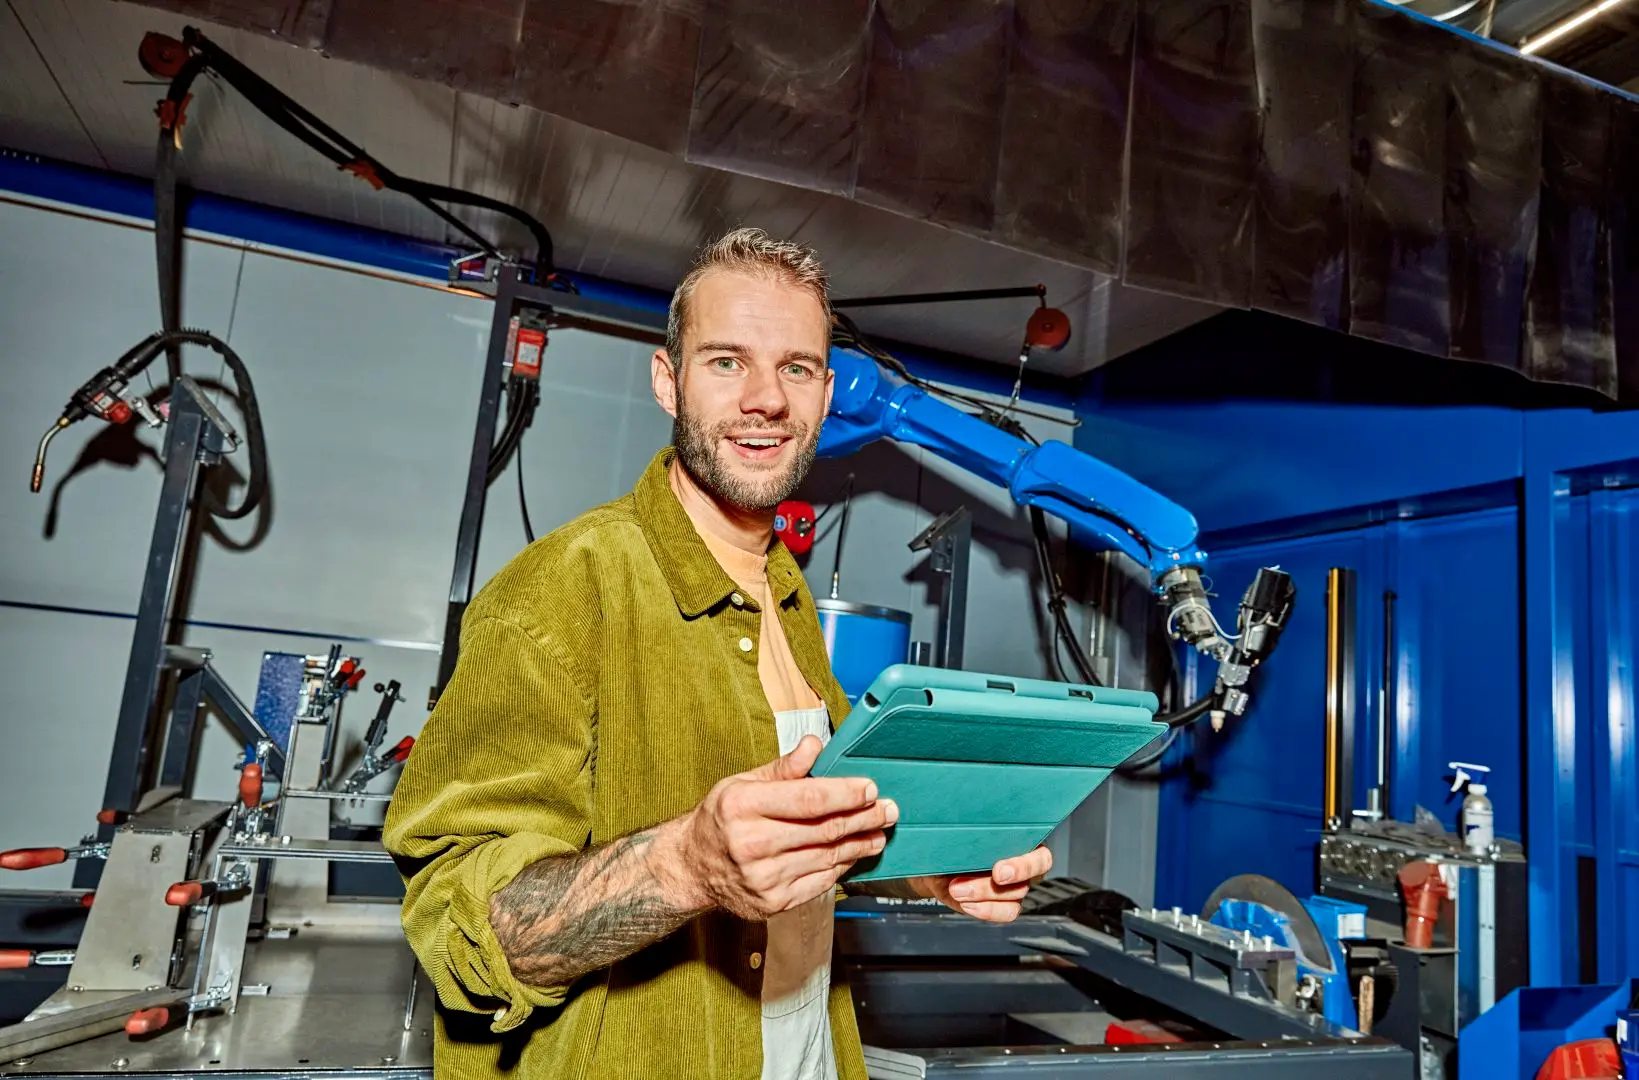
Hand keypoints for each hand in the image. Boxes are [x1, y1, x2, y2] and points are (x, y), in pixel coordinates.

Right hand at [679, 735, 897, 920]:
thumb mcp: (743, 783)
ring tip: (878, 833)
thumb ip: (784, 768)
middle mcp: (750, 844)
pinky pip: (819, 882)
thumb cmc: (720, 818)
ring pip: (827, 857)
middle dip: (863, 818)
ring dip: (859, 844)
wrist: (692, 867)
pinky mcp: (772, 902)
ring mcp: (762, 878)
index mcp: (742, 806)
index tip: (870, 789)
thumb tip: (816, 745)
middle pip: (823, 830)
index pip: (807, 799)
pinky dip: (841, 866)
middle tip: (888, 810)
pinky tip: (854, 854)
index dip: (845, 794)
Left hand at [911, 846, 1052, 922]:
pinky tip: (965, 903)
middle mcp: (1023, 864)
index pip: (1039, 856)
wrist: (938, 864)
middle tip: (986, 880)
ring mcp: (1015, 886)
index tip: (998, 872)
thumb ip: (972, 835)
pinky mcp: (1003, 904)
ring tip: (956, 889)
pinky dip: (985, 911)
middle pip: (1027, 879)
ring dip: (983, 895)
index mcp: (1022, 840)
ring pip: (1014, 897)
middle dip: (999, 883)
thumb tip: (968, 832)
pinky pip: (1005, 913)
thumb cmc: (954, 841)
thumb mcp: (961, 833)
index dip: (1024, 866)